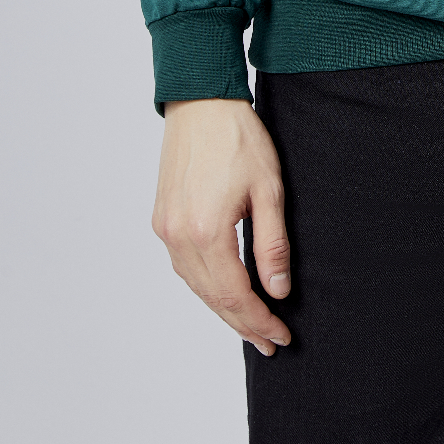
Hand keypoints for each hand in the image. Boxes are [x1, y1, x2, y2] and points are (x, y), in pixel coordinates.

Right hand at [152, 98, 292, 356]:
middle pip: (213, 298)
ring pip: (195, 286)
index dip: (259, 320)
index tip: (281, 336)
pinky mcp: (162, 219)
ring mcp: (166, 229)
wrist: (201, 101)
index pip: (236, 295)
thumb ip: (272, 244)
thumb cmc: (238, 137)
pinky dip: (205, 285)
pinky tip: (222, 290)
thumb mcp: (269, 188)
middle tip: (269, 342)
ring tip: (249, 323)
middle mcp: (179, 237)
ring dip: (222, 308)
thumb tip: (277, 290)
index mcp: (207, 232)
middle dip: (243, 323)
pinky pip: (183, 267)